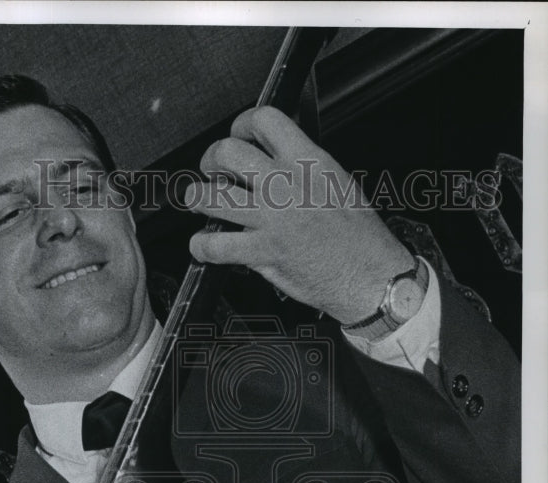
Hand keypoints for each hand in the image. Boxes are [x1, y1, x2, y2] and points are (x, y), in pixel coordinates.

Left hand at [186, 106, 414, 324]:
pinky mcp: (263, 252)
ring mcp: (271, 219)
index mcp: (309, 162)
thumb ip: (306, 168)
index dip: (242, 124)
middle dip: (211, 159)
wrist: (371, 276)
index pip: (265, 120)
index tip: (239, 136)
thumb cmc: (361, 238)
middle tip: (212, 171)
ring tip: (198, 202)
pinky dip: (201, 246)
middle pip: (227, 152)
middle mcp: (286, 185)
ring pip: (212, 197)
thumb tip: (278, 159)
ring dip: (197, 198)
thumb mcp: (339, 184)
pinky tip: (203, 245)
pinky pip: (215, 246)